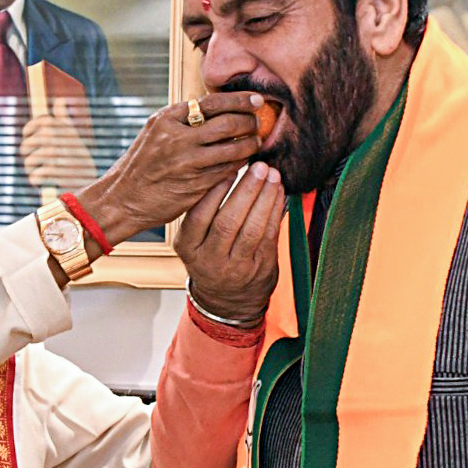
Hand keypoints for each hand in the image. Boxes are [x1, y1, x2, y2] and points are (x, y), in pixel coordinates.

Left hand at [19, 98, 97, 192]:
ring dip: (29, 168)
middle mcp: (59, 139)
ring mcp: (56, 156)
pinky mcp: (56, 174)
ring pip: (29, 161)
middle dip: (26, 153)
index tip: (28, 136)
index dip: (29, 128)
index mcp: (63, 129)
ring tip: (35, 172)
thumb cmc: (78, 158)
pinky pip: (35, 175)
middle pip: (28, 144)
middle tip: (30, 161)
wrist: (91, 182)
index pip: (41, 122)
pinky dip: (35, 180)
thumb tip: (60, 100)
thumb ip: (63, 118)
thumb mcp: (72, 136)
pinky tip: (41, 182)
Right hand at [75, 93, 262, 246]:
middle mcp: (177, 139)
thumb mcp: (155, 133)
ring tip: (256, 142)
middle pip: (227, 124)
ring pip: (232, 149)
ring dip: (250, 145)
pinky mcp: (195, 185)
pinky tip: (244, 161)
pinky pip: (227, 171)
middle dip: (249, 122)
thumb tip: (216, 105)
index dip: (239, 100)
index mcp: (167, 120)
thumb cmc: (141, 164)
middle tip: (258, 122)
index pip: (212, 102)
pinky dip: (239, 164)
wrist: (122, 199)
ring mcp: (187, 163)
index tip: (256, 100)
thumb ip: (182, 119)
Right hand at [176, 161, 283, 322]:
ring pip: (252, 230)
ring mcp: (235, 268)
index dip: (215, 192)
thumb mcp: (193, 241)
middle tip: (260, 167)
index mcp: (188, 247)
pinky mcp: (258, 270)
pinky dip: (276, 213)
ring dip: (265, 199)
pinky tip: (279, 195)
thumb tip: (225, 170)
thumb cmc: (209, 258)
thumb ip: (202, 213)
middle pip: (228, 222)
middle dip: (246, 191)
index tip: (230, 168)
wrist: (227, 301)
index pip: (198, 216)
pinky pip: (269, 237)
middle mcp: (209, 260)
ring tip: (273, 177)